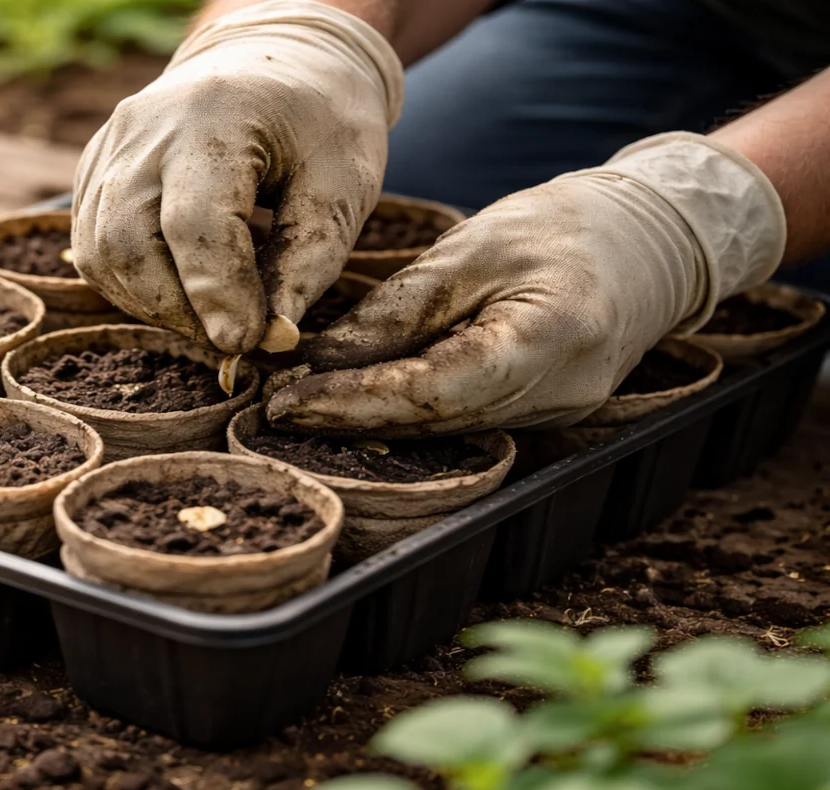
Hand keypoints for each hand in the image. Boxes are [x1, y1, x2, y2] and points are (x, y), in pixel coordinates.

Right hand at [69, 0, 402, 353]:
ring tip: (211, 315)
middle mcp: (143, 129)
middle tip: (233, 337)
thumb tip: (268, 341)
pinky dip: (135, 285)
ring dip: (154, 305)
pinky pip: (94, 247)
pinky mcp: (94, 169)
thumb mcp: (343, 185)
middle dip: (177, 311)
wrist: (275, 60)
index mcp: (214, 117)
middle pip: (126, 244)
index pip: (194, 224)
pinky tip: (182, 290)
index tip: (249, 342)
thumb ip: (307, 264)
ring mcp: (109, 147)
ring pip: (100, 254)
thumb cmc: (319, 123)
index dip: (217, 295)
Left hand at [268, 133, 786, 434]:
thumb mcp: (471, 250)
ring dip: (366, 424)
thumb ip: (398, 311)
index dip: (352, 403)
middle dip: (344, 420)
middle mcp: (555, 395)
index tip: (284, 401)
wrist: (650, 242)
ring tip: (293, 407)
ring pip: (440, 432)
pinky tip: (349, 406)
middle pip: (430, 423)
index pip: (430, 391)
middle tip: (268, 409)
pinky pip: (459, 424)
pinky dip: (403, 416)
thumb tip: (317, 360)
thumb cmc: (563, 228)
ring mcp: (553, 415)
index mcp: (546, 340)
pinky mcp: (540, 416)